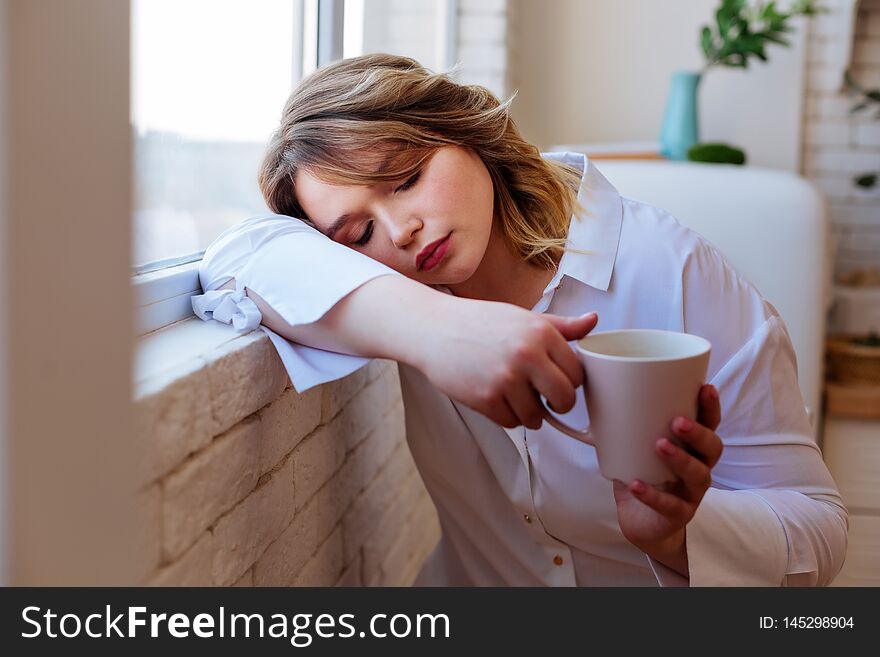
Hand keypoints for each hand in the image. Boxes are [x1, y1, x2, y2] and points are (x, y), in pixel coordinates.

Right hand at [417, 297, 598, 428]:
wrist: (432, 328)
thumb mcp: (522, 317)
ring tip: (515, 394)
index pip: (578, 373)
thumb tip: (594, 321)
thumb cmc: (478, 322)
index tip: (558, 380)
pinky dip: (507, 416)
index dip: (570, 381)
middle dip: (558, 404)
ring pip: (537, 416)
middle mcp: (527, 354)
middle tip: (546, 397)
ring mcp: (505, 378)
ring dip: (530, 412)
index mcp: (541, 332)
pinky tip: (497, 397)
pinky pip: (511, 422)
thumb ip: (561, 326)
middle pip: (565, 399)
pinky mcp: (485, 398)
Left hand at [612, 384, 722, 576]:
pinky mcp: (677, 515)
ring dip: (681, 459)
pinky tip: (636, 484)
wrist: (642, 522)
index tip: (705, 387)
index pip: (710, 424)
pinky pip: (670, 506)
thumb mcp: (636, 446)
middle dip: (699, 433)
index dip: (711, 407)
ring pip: (698, 476)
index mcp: (693, 447)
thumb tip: (596, 384)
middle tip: (678, 421)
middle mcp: (699, 468)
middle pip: (712, 448)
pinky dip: (652, 495)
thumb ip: (625, 420)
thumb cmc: (642, 474)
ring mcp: (691, 494)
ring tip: (659, 445)